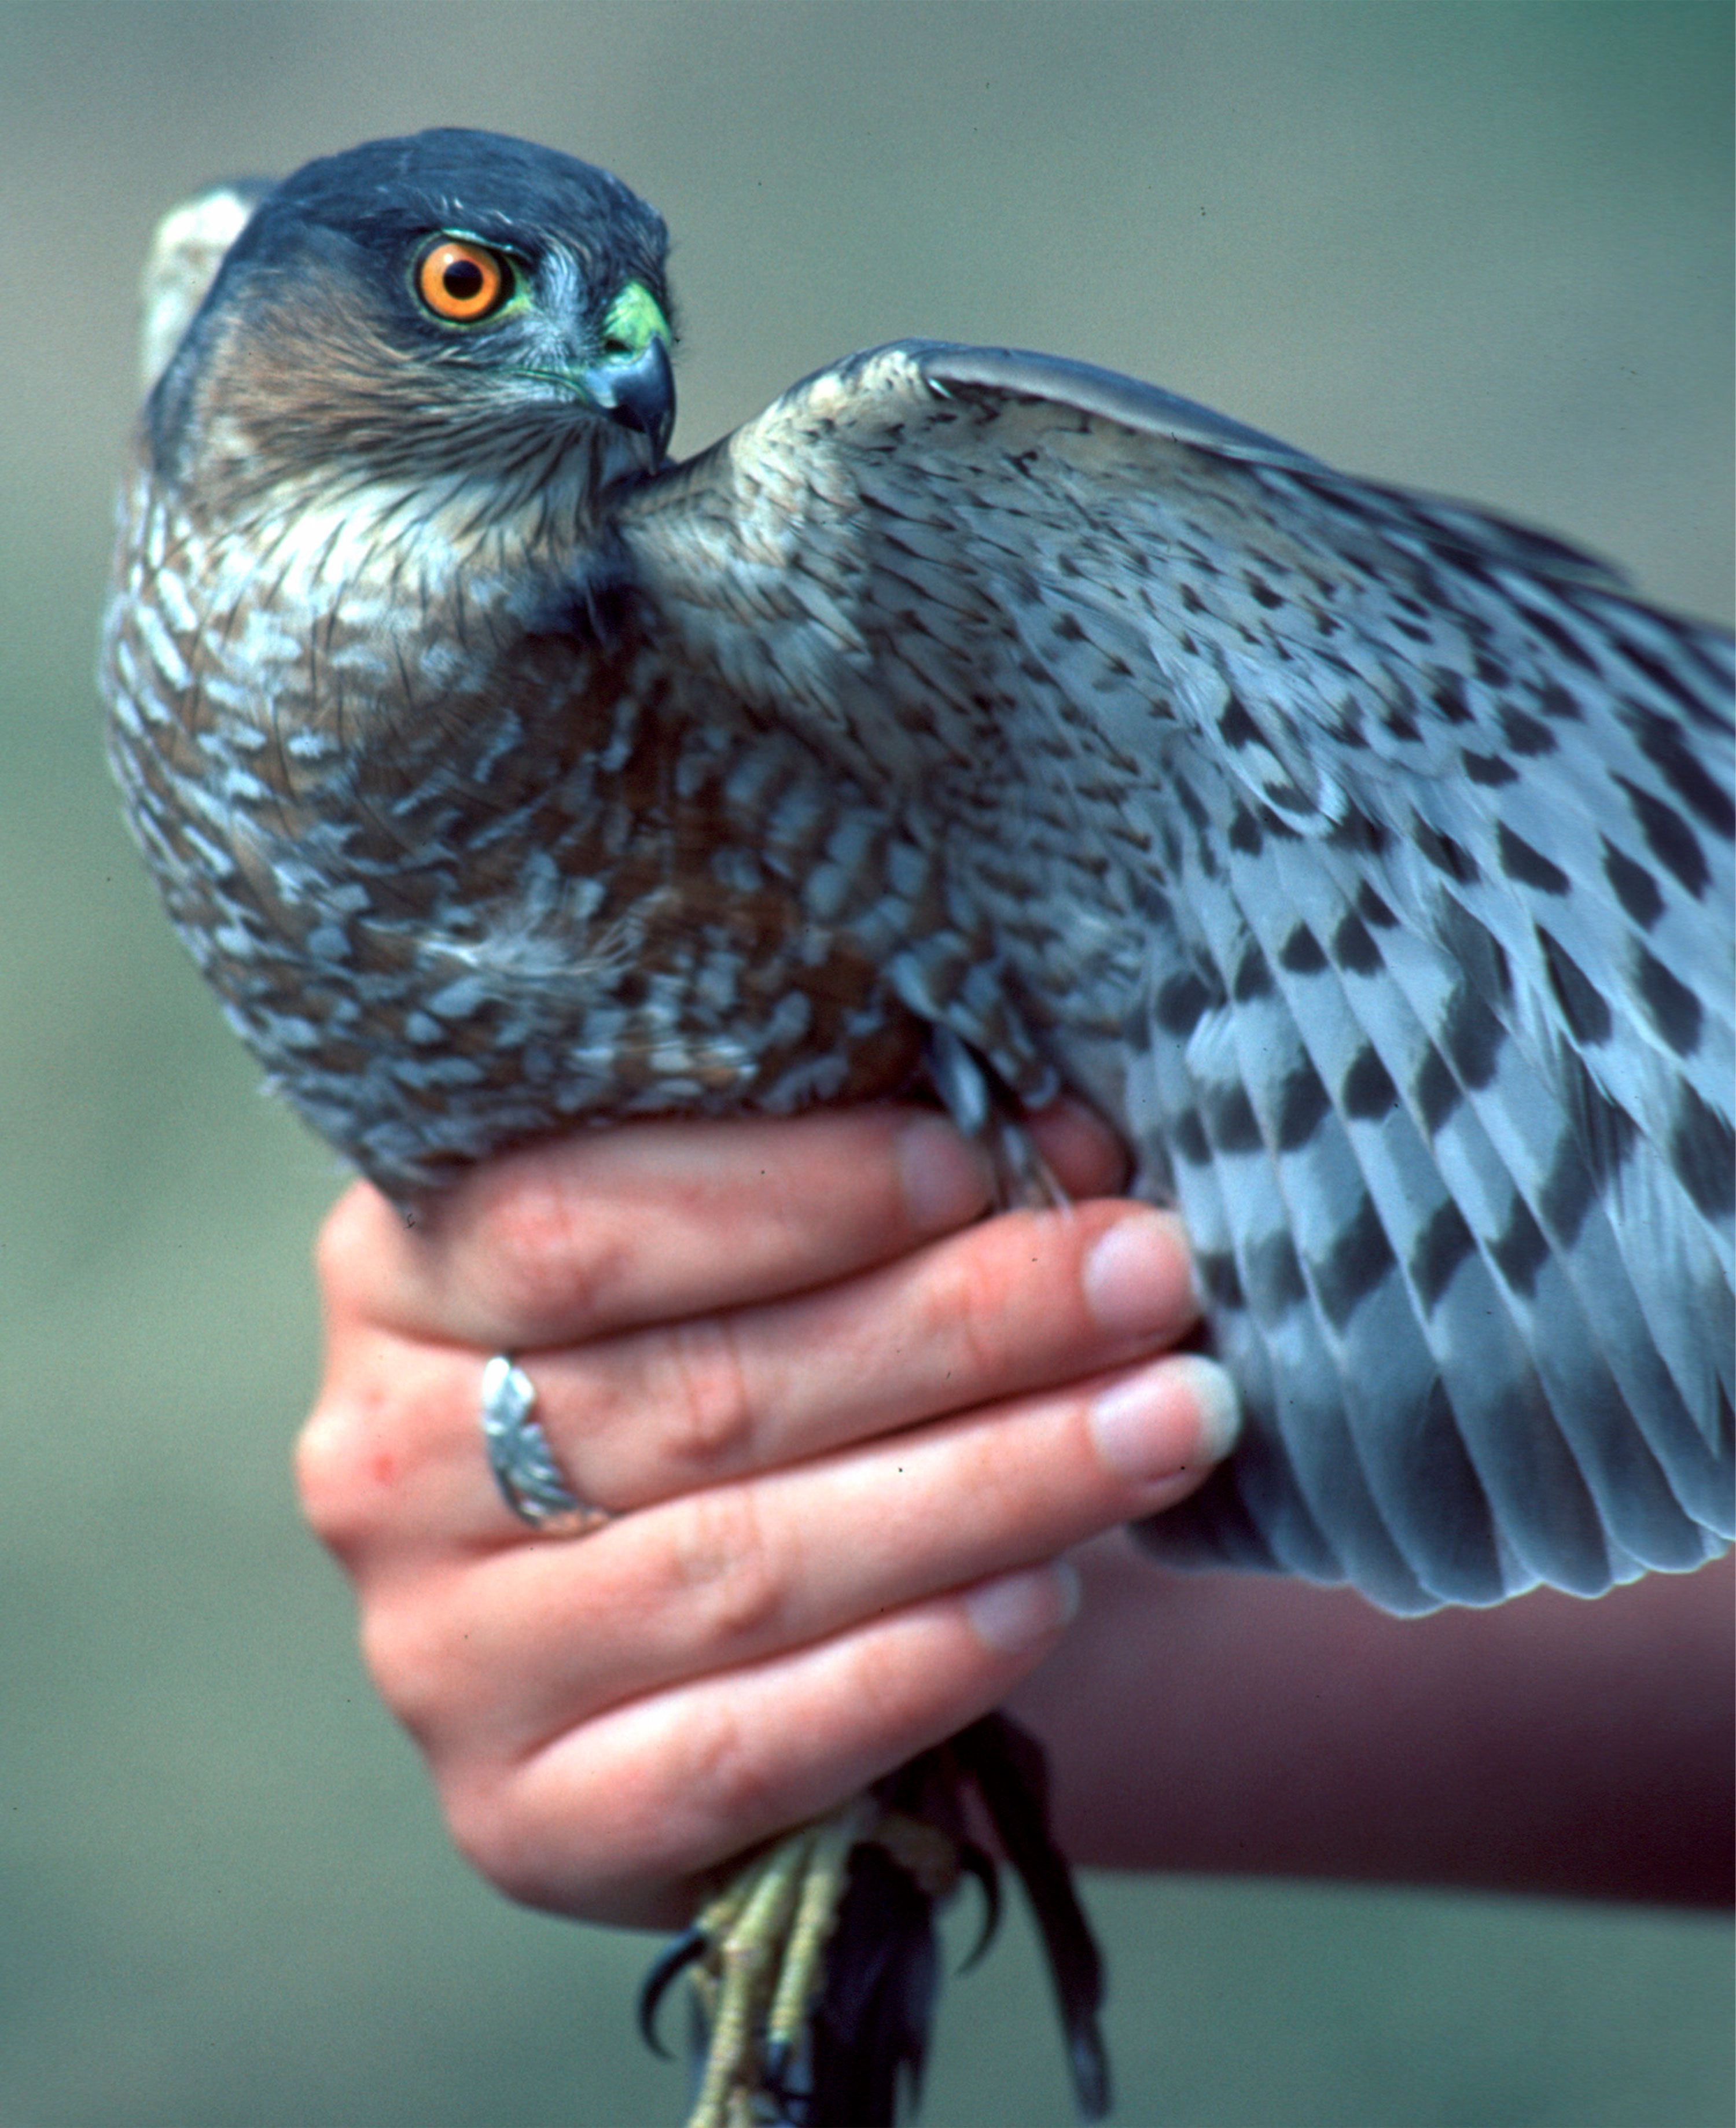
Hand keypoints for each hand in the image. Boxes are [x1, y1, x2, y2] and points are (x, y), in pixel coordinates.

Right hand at [296, 1103, 1237, 1929]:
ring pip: (736, 1569)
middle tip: (1144, 1275)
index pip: (578, 1224)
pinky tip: (1047, 1598)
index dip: (790, 1191)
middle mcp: (386, 1467)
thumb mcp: (766, 1247)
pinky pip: (734, 1753)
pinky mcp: (528, 1816)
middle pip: (693, 1396)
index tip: (978, 1158)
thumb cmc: (739, 1365)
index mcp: (401, 1275)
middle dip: (953, 1328)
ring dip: (984, 1487)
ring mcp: (444, 1659)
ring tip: (1164, 1419)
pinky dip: (907, 1672)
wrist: (700, 1612)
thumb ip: (874, 1189)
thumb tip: (1076, 1143)